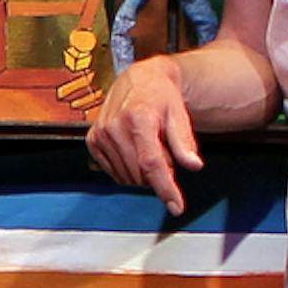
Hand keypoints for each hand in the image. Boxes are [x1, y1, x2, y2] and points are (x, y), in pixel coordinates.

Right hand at [87, 56, 202, 214]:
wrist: (138, 80)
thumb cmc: (160, 96)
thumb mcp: (179, 115)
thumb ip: (184, 142)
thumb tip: (193, 165)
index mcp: (138, 118)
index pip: (151, 163)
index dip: (165, 188)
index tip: (176, 207)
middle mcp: (115, 127)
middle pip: (140, 173)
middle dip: (158, 173)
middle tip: (165, 152)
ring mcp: (101, 134)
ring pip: (127, 177)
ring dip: (142, 172)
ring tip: (148, 148)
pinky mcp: (94, 140)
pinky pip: (114, 172)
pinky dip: (128, 169)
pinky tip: (133, 151)